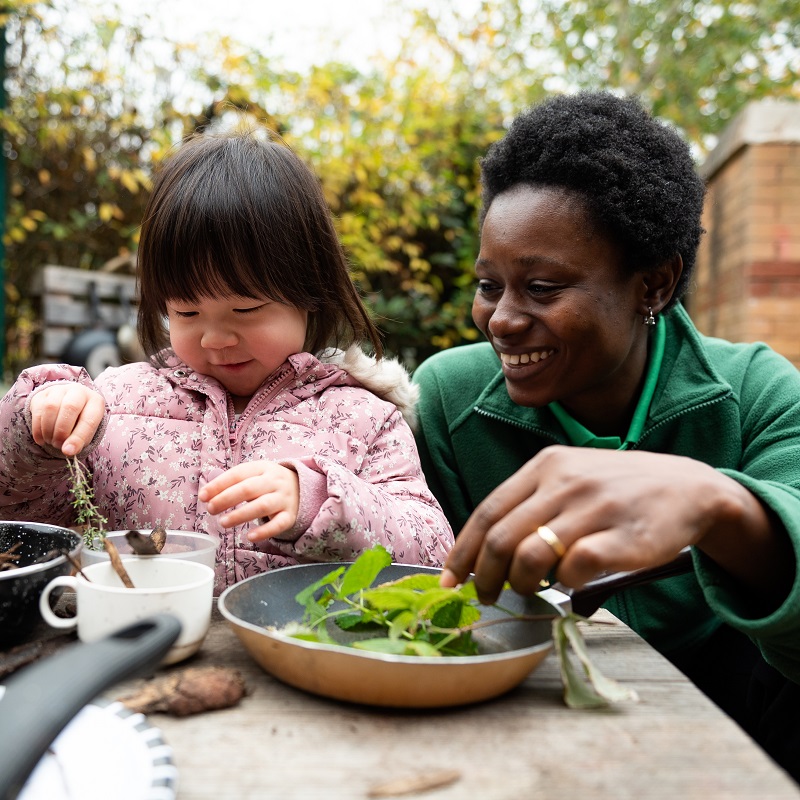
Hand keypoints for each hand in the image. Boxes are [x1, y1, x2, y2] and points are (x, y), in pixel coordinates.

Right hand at [28, 383, 104, 455]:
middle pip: (70, 407)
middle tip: (58, 445)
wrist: (67, 405)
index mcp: (95, 401)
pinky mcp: (42, 394)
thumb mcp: (86, 432)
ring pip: (51, 407)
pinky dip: (37, 429)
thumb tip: (67, 451)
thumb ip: (80, 441)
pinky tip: (41, 439)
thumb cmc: (80, 422)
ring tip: (51, 441)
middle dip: (61, 431)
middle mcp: (79, 391)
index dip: (79, 437)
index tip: (69, 451)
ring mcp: (59, 390)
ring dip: (48, 429)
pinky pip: (38, 410)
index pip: (90, 419)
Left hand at [199, 461, 299, 541]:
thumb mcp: (255, 475)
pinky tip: (249, 537)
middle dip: (226, 499)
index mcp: (262, 468)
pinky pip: (278, 524)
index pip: (238, 474)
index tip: (203, 496)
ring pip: (262, 506)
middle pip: (248, 489)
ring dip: (240, 515)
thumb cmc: (268, 483)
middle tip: (210, 509)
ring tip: (223, 523)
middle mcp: (274, 482)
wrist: (301, 488)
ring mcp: (283, 498)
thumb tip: (207, 495)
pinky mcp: (290, 516)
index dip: (219, 485)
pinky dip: (264, 531)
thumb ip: (233, 483)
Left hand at [441, 445, 766, 604]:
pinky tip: (568, 583)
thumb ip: (532, 503)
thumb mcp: (571, 477)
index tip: (450, 579)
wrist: (689, 488)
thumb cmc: (618, 489)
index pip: (488, 512)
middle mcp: (564, 482)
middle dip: (484, 576)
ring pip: (530, 557)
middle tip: (486, 596)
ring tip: (527, 590)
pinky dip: (563, 585)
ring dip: (520, 584)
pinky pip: (573, 571)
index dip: (463, 550)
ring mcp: (592, 509)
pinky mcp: (620, 538)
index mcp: (546, 465)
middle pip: (501, 539)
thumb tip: (484, 550)